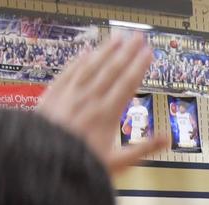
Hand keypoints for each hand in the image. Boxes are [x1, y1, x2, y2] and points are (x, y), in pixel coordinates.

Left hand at [37, 33, 167, 174]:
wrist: (41, 161)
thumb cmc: (80, 163)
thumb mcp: (117, 163)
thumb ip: (143, 149)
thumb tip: (167, 138)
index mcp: (107, 114)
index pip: (127, 83)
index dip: (139, 66)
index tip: (148, 52)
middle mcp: (90, 99)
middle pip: (112, 69)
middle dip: (127, 51)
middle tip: (138, 37)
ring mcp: (70, 94)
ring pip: (91, 66)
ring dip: (106, 50)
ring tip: (118, 37)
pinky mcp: (53, 95)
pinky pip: (68, 72)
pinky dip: (78, 60)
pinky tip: (86, 52)